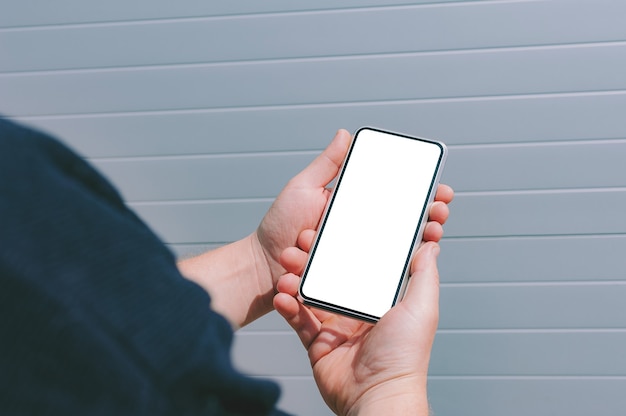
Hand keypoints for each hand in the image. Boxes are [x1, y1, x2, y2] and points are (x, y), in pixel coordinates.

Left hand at [254, 130, 452, 316]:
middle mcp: (359, 230)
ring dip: (421, 241)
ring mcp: (356, 254)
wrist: (262, 266)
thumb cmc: (279, 227)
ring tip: (433, 233)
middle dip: (428, 217)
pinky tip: (415, 260)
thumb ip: (326, 165)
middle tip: (441, 213)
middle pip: (403, 224)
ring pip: (398, 248)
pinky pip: (379, 272)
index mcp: (351, 208)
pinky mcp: (351, 276)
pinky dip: (401, 267)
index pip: (393, 198)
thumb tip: (345, 134)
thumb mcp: (302, 188)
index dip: (420, 194)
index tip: (439, 189)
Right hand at [274, 239, 443, 415]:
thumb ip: (423, 275)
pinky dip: (288, 307)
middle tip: (300, 245)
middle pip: (331, 277)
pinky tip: (283, 295)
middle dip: (313, 260)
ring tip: (287, 270)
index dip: (346, 246)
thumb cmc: (405, 357)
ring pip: (311, 295)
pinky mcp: (319, 344)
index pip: (361, 266)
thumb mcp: (421, 308)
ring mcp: (337, 328)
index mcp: (381, 301)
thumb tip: (430, 245)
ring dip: (296, 280)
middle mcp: (358, 312)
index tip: (331, 230)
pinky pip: (299, 321)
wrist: (378, 397)